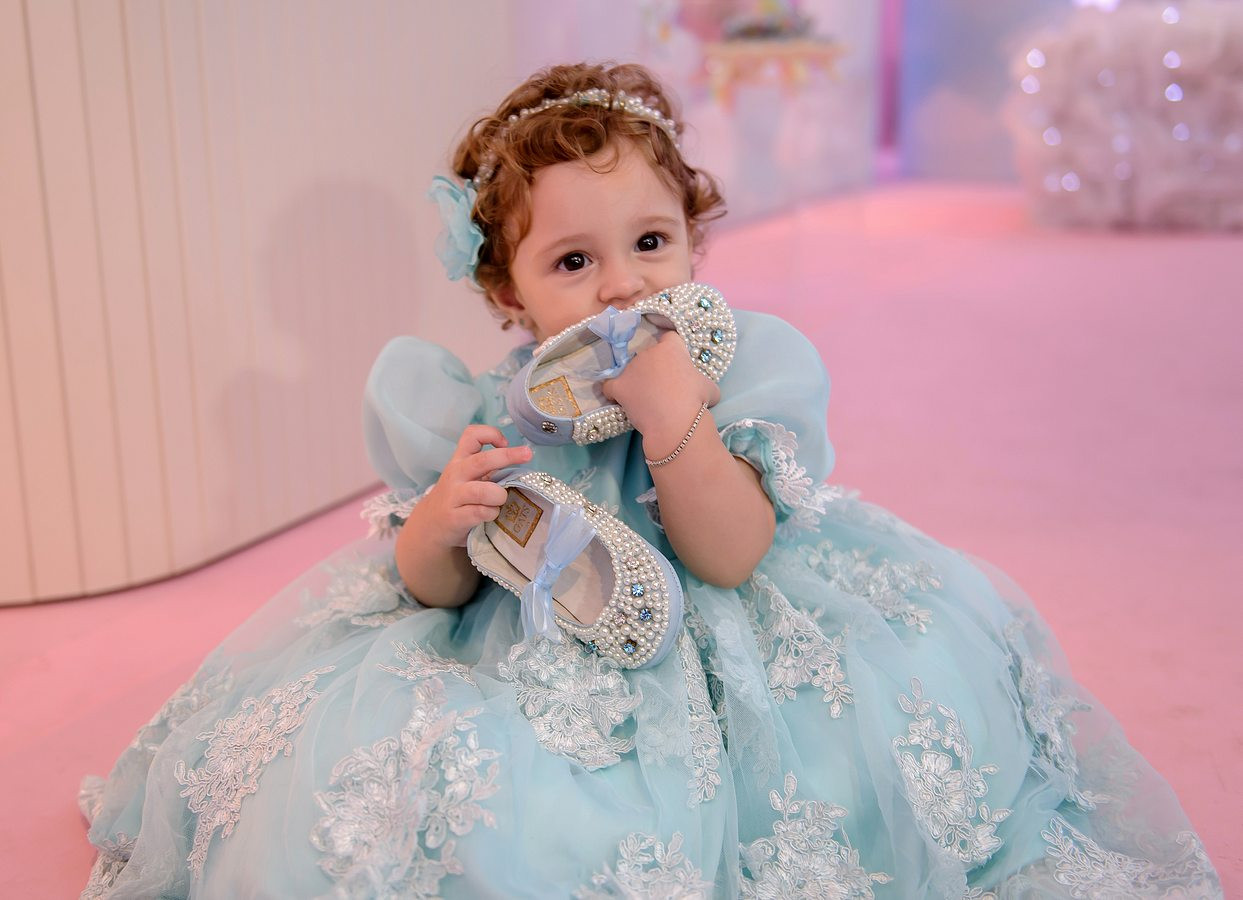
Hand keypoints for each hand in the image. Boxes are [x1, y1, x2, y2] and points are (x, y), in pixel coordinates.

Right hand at [415, 425, 531, 547]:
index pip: (471, 435)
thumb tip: (520, 460)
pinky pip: (480, 513)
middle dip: (508, 456)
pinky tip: (491, 514)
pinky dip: (491, 513)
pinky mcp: (455, 517)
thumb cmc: (457, 498)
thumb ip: (487, 468)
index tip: (505, 443)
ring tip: (501, 499)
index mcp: (460, 460)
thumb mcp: (466, 477)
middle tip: (528, 455)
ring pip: (482, 491)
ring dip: (499, 495)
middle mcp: (456, 474)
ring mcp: (454, 496)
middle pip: (482, 460)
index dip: (490, 434)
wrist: (430, 526)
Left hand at [602, 331, 720, 456]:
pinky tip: (620, 399)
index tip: (674, 362)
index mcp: (671, 348)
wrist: (675, 422)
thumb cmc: (696, 402)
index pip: (669, 338)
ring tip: (643, 397)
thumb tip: (706, 391)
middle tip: (662, 386)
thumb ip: (703, 382)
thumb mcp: (710, 388)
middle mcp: (648, 352)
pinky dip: (614, 392)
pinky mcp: (619, 385)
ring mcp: (631, 368)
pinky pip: (610, 385)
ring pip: (629, 370)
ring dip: (635, 379)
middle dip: (653, 367)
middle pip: (648, 355)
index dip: (671, 349)